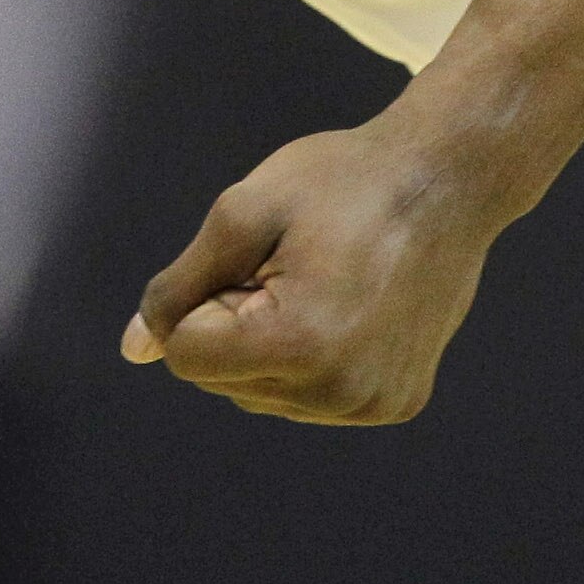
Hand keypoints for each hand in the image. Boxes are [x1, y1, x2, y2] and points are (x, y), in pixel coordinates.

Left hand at [121, 113, 500, 424]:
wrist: (449, 179)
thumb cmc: (344, 181)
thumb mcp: (244, 211)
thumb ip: (179, 286)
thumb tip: (134, 350)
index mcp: (298, 343)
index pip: (185, 354)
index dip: (202, 297)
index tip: (254, 255)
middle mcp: (338, 392)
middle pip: (221, 381)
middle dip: (233, 323)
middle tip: (293, 262)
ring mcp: (371, 405)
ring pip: (261, 395)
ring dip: (269, 344)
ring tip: (323, 282)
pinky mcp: (394, 404)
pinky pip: (312, 399)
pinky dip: (311, 359)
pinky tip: (349, 308)